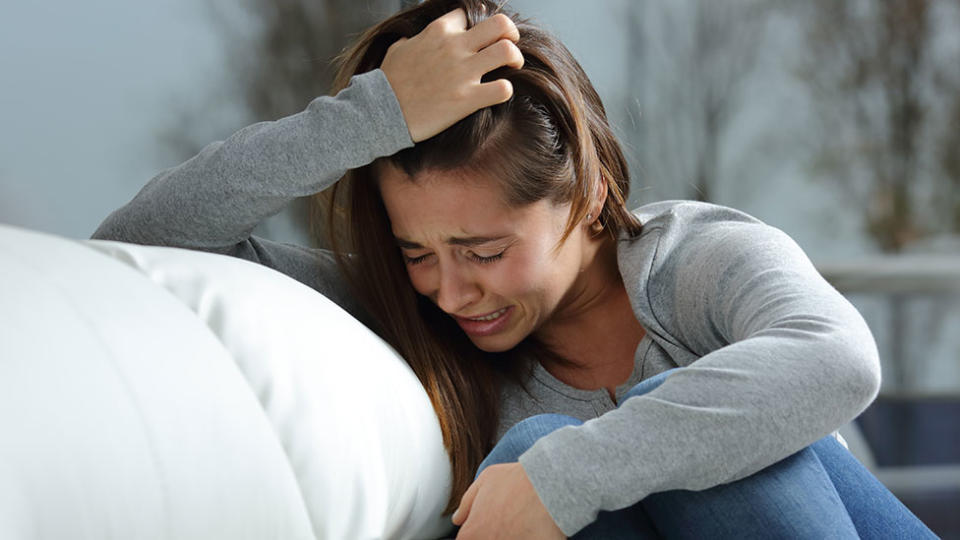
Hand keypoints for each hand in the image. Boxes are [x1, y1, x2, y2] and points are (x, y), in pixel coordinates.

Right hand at [380, 9, 523, 141]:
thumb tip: (414, 41)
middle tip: (508, 48)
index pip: (468, 15)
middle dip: (509, 34)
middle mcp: (454, 47)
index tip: (478, 39)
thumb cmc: (386, 83)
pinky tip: (497, 94)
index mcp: (438, 31)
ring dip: (514, 59)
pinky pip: (503, 89)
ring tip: (511, 69)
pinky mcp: (467, 99)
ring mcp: (463, 73)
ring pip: (507, 51)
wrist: (380, 111)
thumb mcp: (397, 50)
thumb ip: (414, 41)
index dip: (476, 26)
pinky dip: (505, 91)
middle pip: (500, 24)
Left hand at [452, 462, 564, 538]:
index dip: (478, 532)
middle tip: (508, 522)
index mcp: (471, 534)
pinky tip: (533, 531)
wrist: (549, 486)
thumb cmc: (518, 481)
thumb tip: (458, 518)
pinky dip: (527, 538)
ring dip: (511, 536)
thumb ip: (467, 503)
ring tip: (522, 524)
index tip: (490, 524)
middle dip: (493, 534)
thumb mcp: (486, 480)